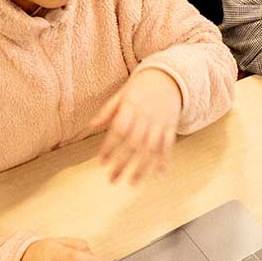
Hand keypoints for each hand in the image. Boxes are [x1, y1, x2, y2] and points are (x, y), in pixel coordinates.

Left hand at [91, 68, 182, 183]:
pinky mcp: (171, 126)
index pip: (119, 129)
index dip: (110, 147)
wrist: (169, 77)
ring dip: (142, 167)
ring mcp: (160, 122)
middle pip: (134, 143)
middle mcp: (146, 116)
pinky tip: (160, 175)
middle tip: (112, 179)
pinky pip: (168, 145)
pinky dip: (165, 160)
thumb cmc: (141, 87)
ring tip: (132, 183)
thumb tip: (91, 126)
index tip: (102, 162)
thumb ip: (107, 111)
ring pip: (151, 148)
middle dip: (123, 163)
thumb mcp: (122, 94)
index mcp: (131, 107)